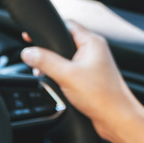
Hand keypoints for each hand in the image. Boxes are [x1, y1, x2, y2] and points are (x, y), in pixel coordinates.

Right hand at [20, 21, 143, 142]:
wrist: (115, 118)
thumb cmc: (101, 96)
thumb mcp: (67, 75)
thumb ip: (45, 62)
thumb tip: (28, 52)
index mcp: (92, 42)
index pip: (67, 24)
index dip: (49, 29)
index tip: (32, 36)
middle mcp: (94, 51)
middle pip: (64, 42)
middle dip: (48, 52)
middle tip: (36, 62)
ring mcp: (92, 65)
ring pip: (66, 58)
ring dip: (53, 66)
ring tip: (45, 75)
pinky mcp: (90, 78)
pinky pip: (70, 71)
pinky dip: (60, 76)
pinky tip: (56, 85)